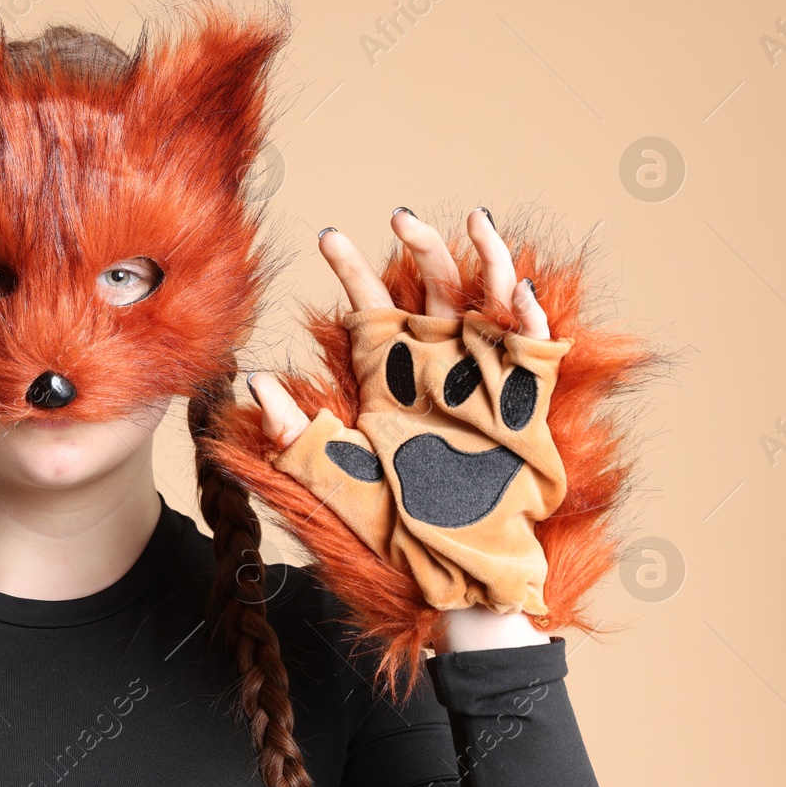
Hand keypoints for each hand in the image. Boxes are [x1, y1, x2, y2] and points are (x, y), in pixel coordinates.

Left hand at [249, 208, 565, 651]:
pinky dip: (529, 313)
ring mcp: (482, 379)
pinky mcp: (525, 401)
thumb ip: (291, 431)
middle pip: (432, 289)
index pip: (370, 306)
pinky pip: (533, 345)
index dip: (352, 269)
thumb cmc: (390, 527)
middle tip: (399, 216)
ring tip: (472, 222)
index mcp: (389, 376)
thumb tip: (252, 379)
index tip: (328, 236)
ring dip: (484, 260)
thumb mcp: (329, 474)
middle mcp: (436, 368)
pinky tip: (517, 284)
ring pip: (487, 301)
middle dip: (420, 249)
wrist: (449, 571)